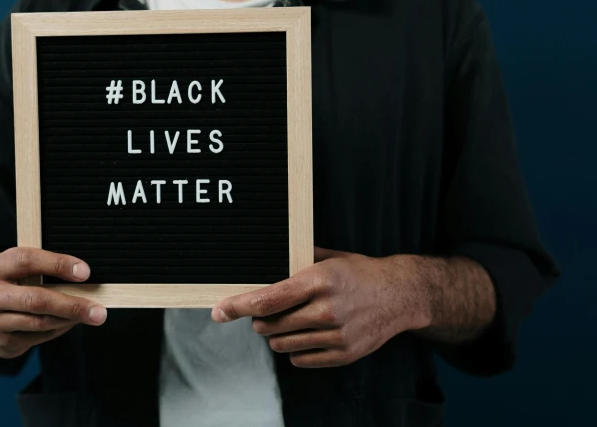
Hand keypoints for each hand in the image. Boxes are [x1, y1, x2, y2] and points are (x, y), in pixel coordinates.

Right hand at [0, 247, 106, 358]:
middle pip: (36, 299)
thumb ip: (39, 268)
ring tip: (92, 315)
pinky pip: (38, 336)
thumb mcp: (14, 269)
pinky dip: (59, 329)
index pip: (26, 261)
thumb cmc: (7, 285)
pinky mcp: (0, 342)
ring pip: (39, 322)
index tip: (85, 272)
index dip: (57, 265)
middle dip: (72, 305)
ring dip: (70, 319)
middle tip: (99, 310)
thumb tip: (82, 276)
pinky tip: (70, 322)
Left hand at [211, 248, 430, 367]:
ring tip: (288, 322)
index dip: (238, 306)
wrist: (400, 295)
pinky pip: (301, 360)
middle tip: (265, 312)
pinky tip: (305, 335)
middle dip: (259, 320)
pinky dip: (295, 350)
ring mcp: (336, 335)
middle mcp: (326, 310)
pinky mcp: (344, 354)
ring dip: (276, 336)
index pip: (268, 299)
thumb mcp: (328, 259)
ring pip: (282, 345)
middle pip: (270, 326)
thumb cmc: (359, 273)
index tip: (219, 311)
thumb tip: (258, 268)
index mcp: (319, 281)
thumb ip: (294, 262)